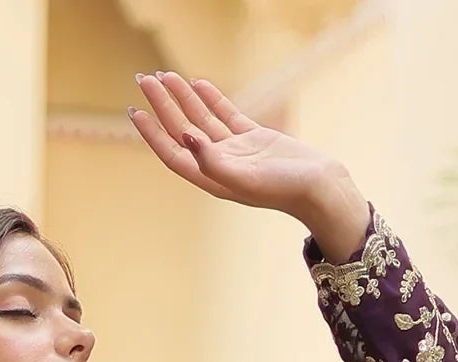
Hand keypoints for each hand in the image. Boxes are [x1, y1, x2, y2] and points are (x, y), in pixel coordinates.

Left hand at [127, 73, 369, 258]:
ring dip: (184, 97)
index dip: (153, 133)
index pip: (174, 153)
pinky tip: (199, 83)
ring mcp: (238, 151)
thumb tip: (185, 137)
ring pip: (202, 119)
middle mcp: (221, 165)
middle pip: (183, 130)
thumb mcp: (246, 179)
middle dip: (163, 105)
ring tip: (166, 75)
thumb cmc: (285, 189)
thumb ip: (213, 161)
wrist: (321, 188)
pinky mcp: (255, 139)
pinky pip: (226, 114)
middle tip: (144, 79)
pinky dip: (212, 98)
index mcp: (213, 178)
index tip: (136, 110)